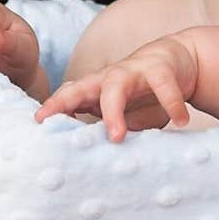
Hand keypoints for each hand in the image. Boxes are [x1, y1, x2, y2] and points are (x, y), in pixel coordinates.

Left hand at [33, 35, 198, 140]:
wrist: (181, 60)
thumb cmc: (148, 93)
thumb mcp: (129, 115)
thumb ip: (114, 130)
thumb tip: (97, 160)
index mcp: (98, 90)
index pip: (69, 97)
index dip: (52, 108)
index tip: (36, 124)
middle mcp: (110, 78)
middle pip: (81, 86)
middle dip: (63, 101)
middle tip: (49, 119)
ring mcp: (134, 70)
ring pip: (116, 86)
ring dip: (114, 111)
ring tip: (117, 136)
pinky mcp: (161, 68)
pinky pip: (164, 86)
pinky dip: (172, 103)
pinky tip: (181, 121)